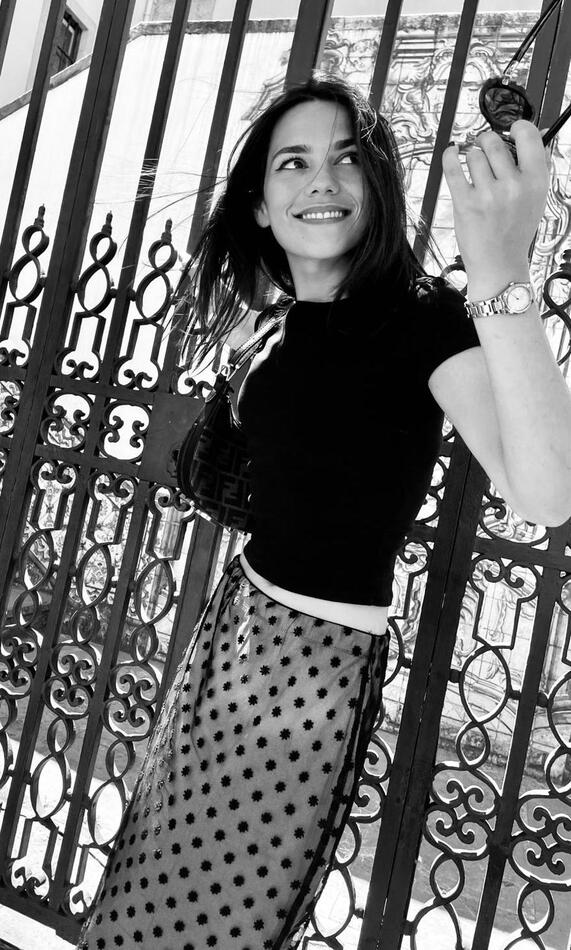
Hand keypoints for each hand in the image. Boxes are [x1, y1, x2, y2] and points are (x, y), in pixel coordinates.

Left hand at [442, 120, 549, 298]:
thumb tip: (535, 132)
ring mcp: (487, 195)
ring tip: (476, 175)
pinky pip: (452, 166)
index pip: (527, 135)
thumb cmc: (516, 231)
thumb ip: (537, 164)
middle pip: (493, 142)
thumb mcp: (536, 198)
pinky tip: (452, 152)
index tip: (509, 131)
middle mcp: (513, 186)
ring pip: (472, 155)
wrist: (499, 265)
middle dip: (486, 143)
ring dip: (471, 159)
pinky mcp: (465, 203)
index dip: (516, 128)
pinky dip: (450, 155)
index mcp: (536, 181)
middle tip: (486, 153)